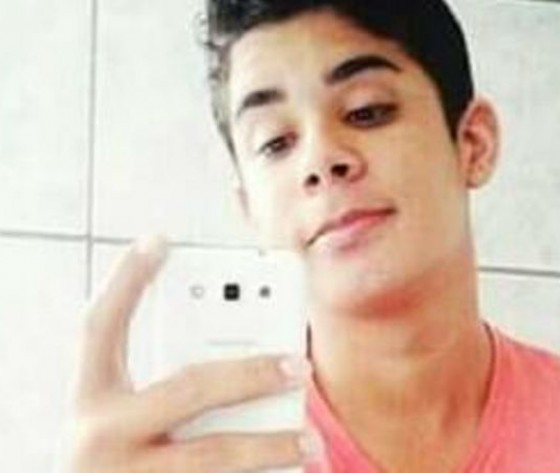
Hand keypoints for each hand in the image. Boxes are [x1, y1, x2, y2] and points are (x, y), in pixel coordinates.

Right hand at [70, 236, 317, 471]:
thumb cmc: (116, 459)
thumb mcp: (118, 419)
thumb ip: (162, 385)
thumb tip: (242, 350)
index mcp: (90, 400)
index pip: (99, 328)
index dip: (124, 280)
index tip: (158, 239)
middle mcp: (99, 437)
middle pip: (187, 389)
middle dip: (252, 374)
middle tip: (300, 365)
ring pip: (213, 455)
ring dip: (270, 446)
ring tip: (311, 441)